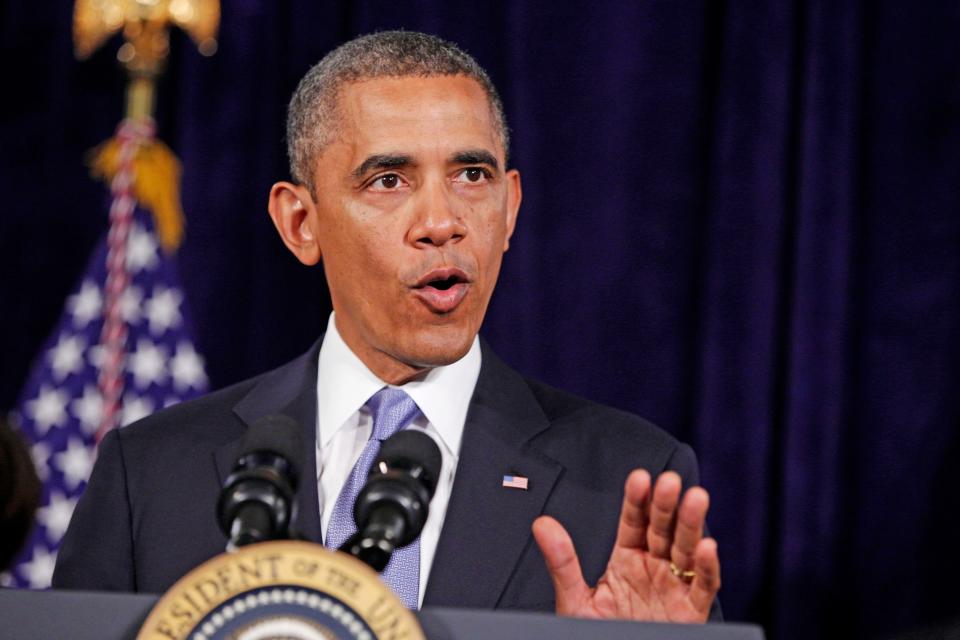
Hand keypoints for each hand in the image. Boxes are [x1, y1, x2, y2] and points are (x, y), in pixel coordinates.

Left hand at [532, 469, 719, 621]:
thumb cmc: (597, 634)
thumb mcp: (576, 600)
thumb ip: (563, 562)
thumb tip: (542, 524)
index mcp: (627, 559)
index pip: (633, 521)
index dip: (637, 499)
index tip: (639, 478)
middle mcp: (653, 567)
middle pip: (662, 529)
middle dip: (666, 505)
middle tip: (669, 480)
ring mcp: (673, 588)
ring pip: (686, 550)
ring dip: (691, 524)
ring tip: (695, 498)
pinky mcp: (691, 613)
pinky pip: (703, 587)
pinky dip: (707, 568)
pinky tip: (707, 547)